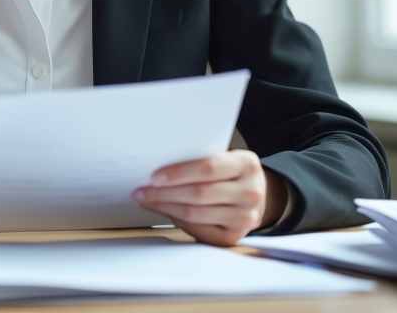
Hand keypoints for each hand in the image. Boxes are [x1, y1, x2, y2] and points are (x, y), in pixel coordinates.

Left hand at [133, 150, 286, 245]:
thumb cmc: (229, 174)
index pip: (208, 168)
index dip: (178, 173)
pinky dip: (176, 220)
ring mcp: (245, 218)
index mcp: (247, 165)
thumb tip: (158, 172)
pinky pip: (198, 229)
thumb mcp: (225, 159)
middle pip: (199, 194)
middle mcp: (251, 193)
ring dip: (165, 207)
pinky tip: (164, 211)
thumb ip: (200, 162)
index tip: (153, 176)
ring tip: (146, 200)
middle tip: (141, 191)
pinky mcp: (233, 237)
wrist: (255, 197)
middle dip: (165, 193)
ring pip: (195, 214)